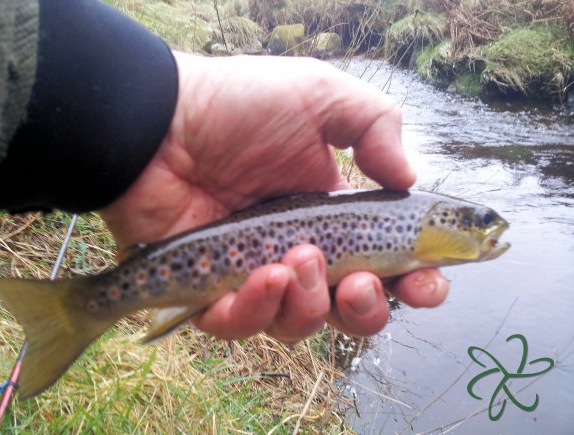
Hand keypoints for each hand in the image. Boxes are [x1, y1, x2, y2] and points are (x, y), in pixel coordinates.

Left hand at [99, 53, 448, 342]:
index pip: (384, 262)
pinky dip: (254, 310)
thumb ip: (376, 126)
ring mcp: (256, 273)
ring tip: (294, 259)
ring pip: (298, 323)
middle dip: (365, 310)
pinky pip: (240, 325)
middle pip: (348, 310)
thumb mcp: (320, 96)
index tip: (427, 286)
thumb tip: (409, 178)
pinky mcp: (210, 290)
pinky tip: (259, 276)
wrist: (159, 122)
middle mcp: (300, 250)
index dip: (413, 282)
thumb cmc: (239, 106)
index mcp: (332, 214)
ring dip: (308, 304)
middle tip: (358, 283)